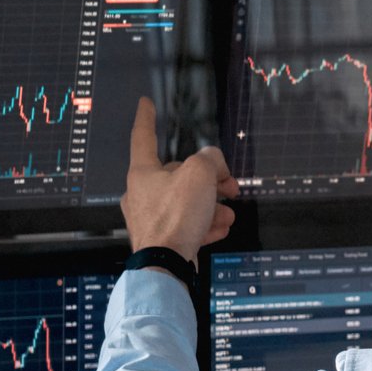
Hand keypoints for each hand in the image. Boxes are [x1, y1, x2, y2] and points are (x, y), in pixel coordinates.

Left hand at [122, 97, 239, 255]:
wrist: (166, 266)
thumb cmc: (174, 219)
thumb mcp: (201, 175)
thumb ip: (210, 159)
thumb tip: (214, 164)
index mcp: (143, 172)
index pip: (143, 136)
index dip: (147, 117)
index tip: (145, 104)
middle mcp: (142, 194)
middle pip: (177, 175)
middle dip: (208, 180)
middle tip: (229, 185)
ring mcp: (150, 219)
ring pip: (185, 203)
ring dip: (210, 206)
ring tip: (228, 213)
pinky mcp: (160, 240)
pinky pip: (185, 226)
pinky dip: (204, 225)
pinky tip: (219, 228)